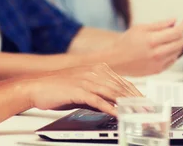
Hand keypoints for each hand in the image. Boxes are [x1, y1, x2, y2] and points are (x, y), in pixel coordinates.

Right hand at [25, 63, 141, 115]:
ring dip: (127, 104)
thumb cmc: (57, 89)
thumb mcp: (82, 88)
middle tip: (148, 111)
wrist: (35, 87)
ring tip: (138, 114)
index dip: (136, 94)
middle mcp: (93, 72)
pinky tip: (117, 114)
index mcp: (96, 68)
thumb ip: (99, 92)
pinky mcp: (77, 89)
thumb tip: (115, 104)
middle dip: (136, 100)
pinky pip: (97, 99)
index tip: (146, 104)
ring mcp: (85, 80)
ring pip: (112, 92)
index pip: (122, 82)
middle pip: (120, 87)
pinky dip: (109, 107)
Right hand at [111, 18, 182, 75]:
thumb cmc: (125, 44)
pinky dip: (172, 54)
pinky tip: (163, 50)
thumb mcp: (140, 28)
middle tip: (175, 31)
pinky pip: (173, 61)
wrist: (116, 60)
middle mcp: (157, 53)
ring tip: (166, 41)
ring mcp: (158, 63)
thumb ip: (159, 25)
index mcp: (152, 40)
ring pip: (178, 52)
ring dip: (177, 45)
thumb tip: (173, 21)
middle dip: (180, 35)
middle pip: (180, 42)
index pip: (176, 32)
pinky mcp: (158, 70)